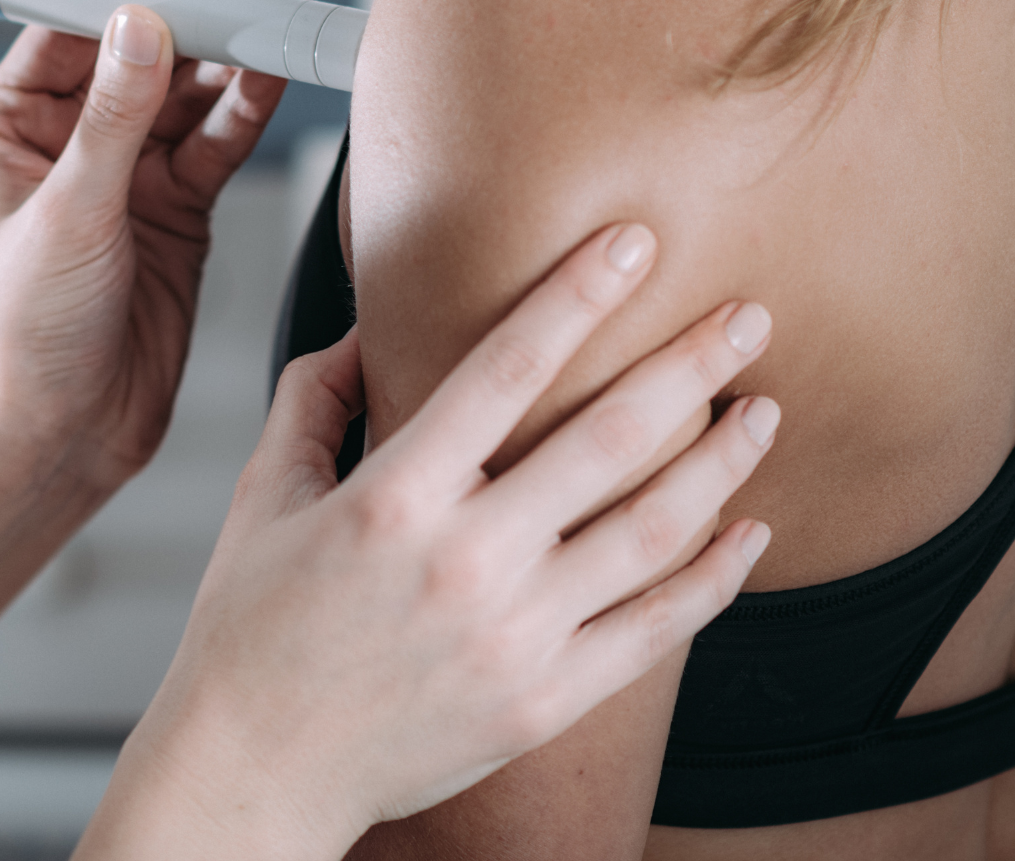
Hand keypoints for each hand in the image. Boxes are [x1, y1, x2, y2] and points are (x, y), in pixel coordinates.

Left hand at [0, 0, 289, 497]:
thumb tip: (139, 25)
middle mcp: (70, 139)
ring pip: (187, 94)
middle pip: (140, 50)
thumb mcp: (66, 215)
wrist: (59, 435)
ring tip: (274, 25)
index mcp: (11, 124)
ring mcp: (128, 173)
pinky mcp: (178, 210)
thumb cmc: (22, 336)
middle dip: (192, 18)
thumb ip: (112, 120)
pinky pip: (217, 144)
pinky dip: (246, 113)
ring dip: (228, 61)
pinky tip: (272, 80)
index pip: (69, 28)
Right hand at [79, 223, 777, 860]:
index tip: (635, 241)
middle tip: (747, 316)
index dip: (579, 291)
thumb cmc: (251, 631)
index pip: (508, 366)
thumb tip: (366, 334)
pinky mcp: (545, 699)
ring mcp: (515, 636)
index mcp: (392, 497)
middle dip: (691, 363)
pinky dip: (715, 577)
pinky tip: (749, 532)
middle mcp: (465, 561)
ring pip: (653, 530)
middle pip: (611, 437)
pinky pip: (657, 630)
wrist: (256, 773)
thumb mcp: (261, 496)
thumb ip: (314, 400)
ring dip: (722, 461)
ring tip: (763, 412)